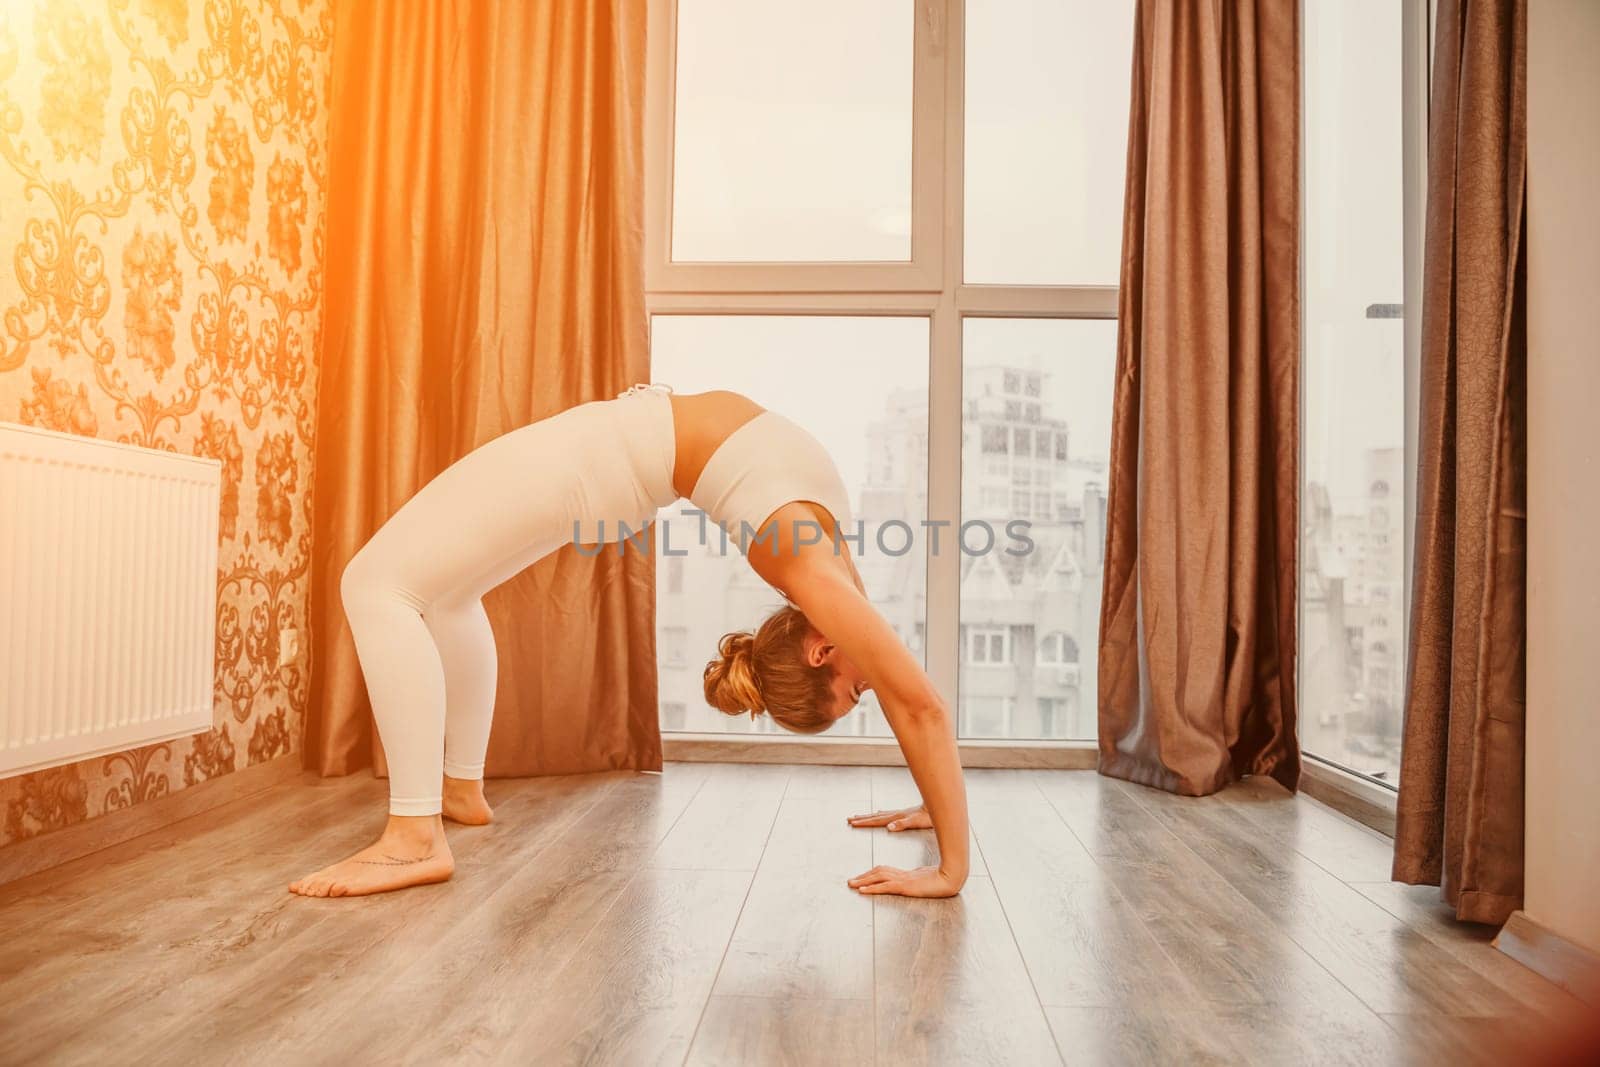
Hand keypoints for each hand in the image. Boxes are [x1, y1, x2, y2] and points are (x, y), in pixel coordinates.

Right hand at [845, 804, 929, 831]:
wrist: (937, 807)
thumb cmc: (928, 817)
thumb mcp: (915, 822)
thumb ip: (902, 824)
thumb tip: (888, 827)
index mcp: (895, 818)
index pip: (876, 821)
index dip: (864, 822)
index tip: (852, 823)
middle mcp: (895, 814)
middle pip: (874, 816)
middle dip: (862, 819)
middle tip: (849, 819)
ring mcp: (899, 813)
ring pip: (879, 815)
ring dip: (868, 816)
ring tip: (859, 816)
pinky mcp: (904, 814)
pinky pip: (886, 814)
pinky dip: (879, 815)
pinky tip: (879, 813)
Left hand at [847, 864, 963, 897]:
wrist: (954, 876)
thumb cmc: (946, 878)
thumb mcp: (930, 880)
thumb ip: (921, 880)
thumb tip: (917, 882)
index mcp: (908, 874)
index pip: (886, 871)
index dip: (873, 874)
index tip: (863, 877)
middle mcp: (904, 875)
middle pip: (879, 872)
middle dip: (864, 877)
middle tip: (851, 881)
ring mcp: (904, 880)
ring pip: (878, 877)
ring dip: (863, 881)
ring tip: (852, 884)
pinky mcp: (906, 886)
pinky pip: (885, 887)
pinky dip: (872, 888)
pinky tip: (863, 890)